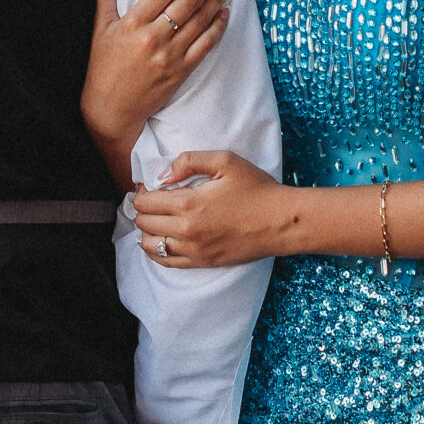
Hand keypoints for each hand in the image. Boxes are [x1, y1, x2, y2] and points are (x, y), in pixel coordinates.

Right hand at [82, 0, 232, 185]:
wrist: (111, 109)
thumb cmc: (103, 66)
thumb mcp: (100, 26)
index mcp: (133, 23)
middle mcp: (153, 37)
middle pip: (188, 1)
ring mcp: (170, 56)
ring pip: (200, 20)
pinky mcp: (181, 71)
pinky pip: (205, 45)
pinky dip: (218, 27)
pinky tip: (226, 12)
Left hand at [130, 150, 290, 267]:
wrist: (281, 221)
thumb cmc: (256, 188)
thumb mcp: (225, 161)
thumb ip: (189, 161)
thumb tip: (162, 175)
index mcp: (188, 203)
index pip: (144, 201)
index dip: (142, 191)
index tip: (149, 185)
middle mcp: (186, 230)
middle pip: (143, 222)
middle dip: (142, 209)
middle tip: (152, 199)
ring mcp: (193, 250)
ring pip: (150, 245)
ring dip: (146, 230)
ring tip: (155, 218)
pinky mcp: (202, 262)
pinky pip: (166, 262)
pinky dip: (156, 251)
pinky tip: (160, 240)